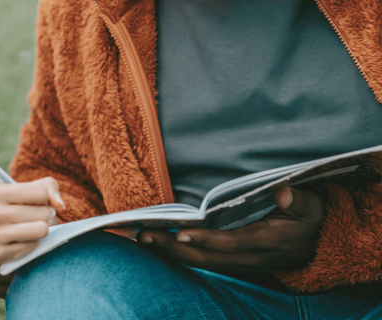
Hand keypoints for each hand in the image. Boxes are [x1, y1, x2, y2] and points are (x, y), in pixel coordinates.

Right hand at [0, 177, 64, 269]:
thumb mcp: (4, 190)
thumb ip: (39, 188)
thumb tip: (61, 205)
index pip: (40, 193)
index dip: (43, 198)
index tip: (36, 201)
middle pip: (43, 213)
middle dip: (43, 215)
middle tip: (33, 217)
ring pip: (40, 231)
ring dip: (40, 230)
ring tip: (30, 228)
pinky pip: (31, 248)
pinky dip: (30, 243)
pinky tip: (19, 240)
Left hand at [137, 187, 323, 272]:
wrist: (317, 244)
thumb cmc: (310, 219)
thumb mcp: (312, 207)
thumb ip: (300, 202)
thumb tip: (285, 196)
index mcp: (268, 242)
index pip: (233, 243)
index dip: (207, 239)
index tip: (182, 232)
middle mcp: (250, 257)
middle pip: (207, 258)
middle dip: (174, 248)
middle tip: (143, 235)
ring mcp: (239, 262)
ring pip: (200, 262)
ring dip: (170, 251)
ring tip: (141, 238)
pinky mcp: (231, 261)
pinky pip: (201, 260)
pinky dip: (177, 253)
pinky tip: (156, 242)